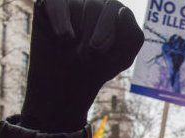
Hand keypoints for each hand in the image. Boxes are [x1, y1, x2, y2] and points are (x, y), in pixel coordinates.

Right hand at [22, 0, 143, 131]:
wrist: (67, 82)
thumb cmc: (97, 66)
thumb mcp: (123, 57)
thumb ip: (133, 35)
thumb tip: (123, 10)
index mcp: (112, 10)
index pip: (114, 9)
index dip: (108, 31)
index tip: (100, 52)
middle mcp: (93, 2)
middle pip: (94, 7)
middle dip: (91, 36)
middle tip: (86, 56)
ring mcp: (71, 2)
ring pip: (77, 6)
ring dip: (76, 35)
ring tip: (73, 50)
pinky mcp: (50, 5)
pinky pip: (56, 1)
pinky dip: (60, 19)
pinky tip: (63, 36)